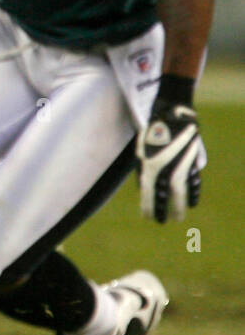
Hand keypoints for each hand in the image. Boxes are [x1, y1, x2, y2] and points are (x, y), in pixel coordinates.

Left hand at [138, 98, 203, 222]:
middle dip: (165, 210)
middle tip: (164, 222)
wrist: (171, 112)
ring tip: (178, 218)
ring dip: (179, 206)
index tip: (148, 218)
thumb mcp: (140, 151)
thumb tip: (144, 187)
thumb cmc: (151, 132)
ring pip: (181, 191)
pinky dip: (193, 192)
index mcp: (149, 165)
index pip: (150, 192)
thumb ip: (143, 169)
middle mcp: (166, 167)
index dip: (149, 206)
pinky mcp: (192, 159)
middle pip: (168, 195)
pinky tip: (193, 203)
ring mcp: (180, 164)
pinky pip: (193, 180)